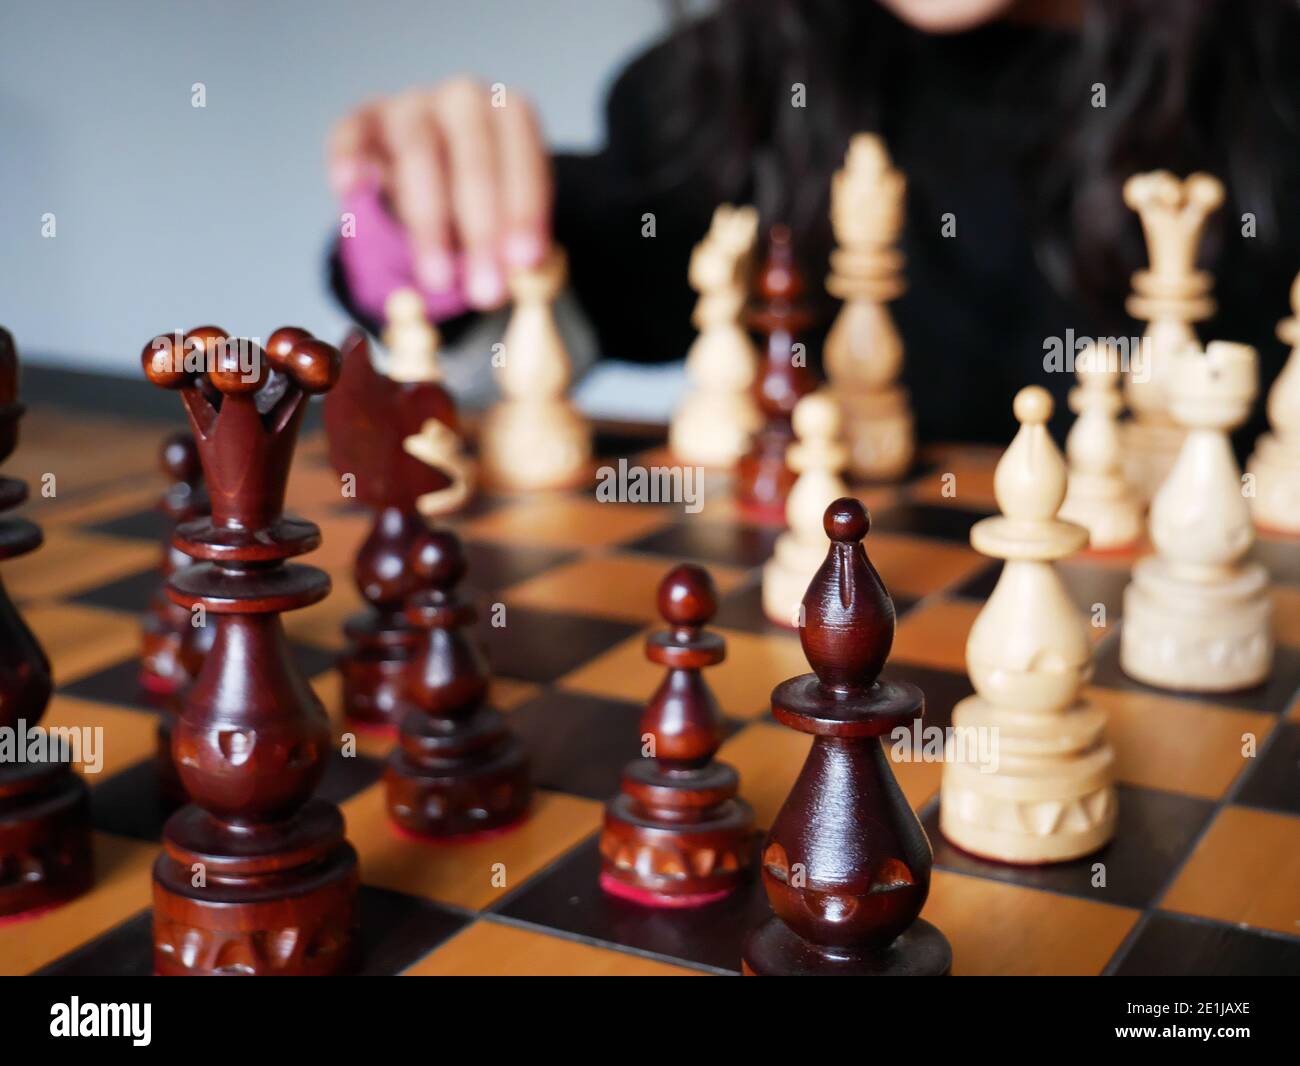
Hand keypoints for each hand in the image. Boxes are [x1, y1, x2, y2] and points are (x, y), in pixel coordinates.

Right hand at [328, 79, 551, 310]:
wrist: (435, 174)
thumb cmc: (483, 202)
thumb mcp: (509, 220)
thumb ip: (514, 245)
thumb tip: (524, 281)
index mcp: (511, 116)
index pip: (523, 157)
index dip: (524, 212)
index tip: (524, 263)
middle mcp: (463, 101)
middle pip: (473, 156)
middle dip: (481, 229)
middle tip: (486, 290)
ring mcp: (410, 107)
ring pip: (418, 151)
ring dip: (429, 221)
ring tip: (438, 280)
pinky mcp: (364, 120)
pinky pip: (351, 134)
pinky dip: (349, 158)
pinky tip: (349, 190)